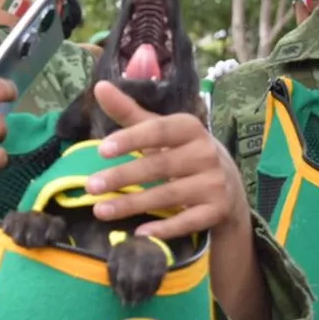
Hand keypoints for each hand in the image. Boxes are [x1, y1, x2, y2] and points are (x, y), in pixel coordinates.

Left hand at [86, 81, 249, 240]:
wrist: (227, 184)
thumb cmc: (182, 151)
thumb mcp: (160, 131)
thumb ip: (129, 112)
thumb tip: (99, 86)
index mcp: (190, 128)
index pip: (158, 130)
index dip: (131, 139)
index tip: (101, 149)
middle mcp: (205, 153)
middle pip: (159, 165)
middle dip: (123, 176)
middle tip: (91, 186)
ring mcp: (214, 183)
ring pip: (169, 195)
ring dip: (133, 204)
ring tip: (100, 210)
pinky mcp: (216, 210)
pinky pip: (188, 221)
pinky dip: (165, 228)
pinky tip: (139, 233)